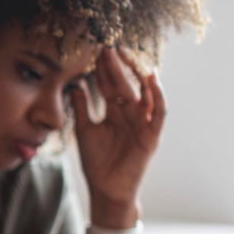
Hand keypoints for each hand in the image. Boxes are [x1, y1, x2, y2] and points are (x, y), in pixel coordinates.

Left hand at [72, 48, 165, 226]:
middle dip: (118, 65)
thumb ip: (81, 108)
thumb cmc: (97, 162)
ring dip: (139, 73)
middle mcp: (130, 112)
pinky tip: (152, 79)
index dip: (104, 67)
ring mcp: (143, 122)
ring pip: (145, 92)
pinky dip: (158, 96)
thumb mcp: (83, 131)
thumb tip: (73, 85)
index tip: (95, 48)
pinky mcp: (152, 134)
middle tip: (109, 45)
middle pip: (125, 83)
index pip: (110, 84)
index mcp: (114, 111)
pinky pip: (159, 112)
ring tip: (129, 56)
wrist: (106, 189)